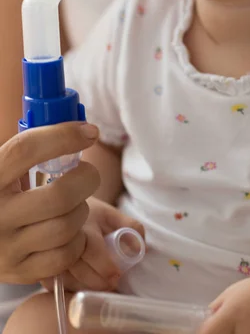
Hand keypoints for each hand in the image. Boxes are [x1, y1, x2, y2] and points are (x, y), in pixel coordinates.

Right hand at [0, 122, 99, 283]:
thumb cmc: (0, 193)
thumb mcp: (3, 169)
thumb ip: (30, 151)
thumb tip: (81, 130)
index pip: (26, 150)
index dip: (63, 137)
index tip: (89, 133)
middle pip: (59, 196)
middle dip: (86, 179)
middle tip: (88, 174)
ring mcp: (6, 247)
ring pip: (66, 226)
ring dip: (81, 210)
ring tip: (76, 202)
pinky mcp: (20, 271)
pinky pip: (64, 256)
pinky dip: (76, 240)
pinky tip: (70, 229)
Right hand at [43, 197, 144, 292]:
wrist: (60, 208)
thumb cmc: (90, 214)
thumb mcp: (111, 214)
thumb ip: (131, 227)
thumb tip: (141, 249)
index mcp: (82, 224)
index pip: (92, 250)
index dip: (105, 267)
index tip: (117, 276)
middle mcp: (61, 239)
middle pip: (78, 268)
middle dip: (96, 281)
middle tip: (111, 284)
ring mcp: (48, 253)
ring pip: (65, 279)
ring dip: (84, 287)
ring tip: (99, 286)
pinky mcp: (40, 265)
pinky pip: (54, 284)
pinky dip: (70, 288)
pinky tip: (82, 285)